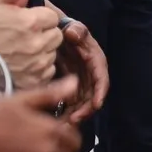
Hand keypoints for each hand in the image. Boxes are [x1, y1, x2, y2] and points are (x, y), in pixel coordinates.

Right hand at [0, 0, 62, 86]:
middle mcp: (39, 42)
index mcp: (31, 21)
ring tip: (21, 52)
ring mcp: (38, 63)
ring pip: (52, 53)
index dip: (40, 18)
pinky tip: (22, 65)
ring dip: (42, 51)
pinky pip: (48, 71)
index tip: (26, 22)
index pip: (52, 16)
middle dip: (44, 34)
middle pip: (55, 35)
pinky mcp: (36, 80)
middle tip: (23, 37)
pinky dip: (39, 68)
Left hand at [44, 5, 108, 122]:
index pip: (101, 77)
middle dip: (85, 110)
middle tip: (73, 121)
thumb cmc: (63, 27)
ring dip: (75, 114)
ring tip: (64, 125)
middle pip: (92, 95)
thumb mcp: (71, 26)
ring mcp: (79, 81)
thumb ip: (75, 29)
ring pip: (81, 102)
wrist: (50, 30)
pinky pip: (70, 102)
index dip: (100, 92)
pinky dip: (66, 112)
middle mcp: (89, 73)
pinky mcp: (68, 86)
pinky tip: (57, 122)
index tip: (97, 104)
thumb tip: (74, 33)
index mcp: (94, 59)